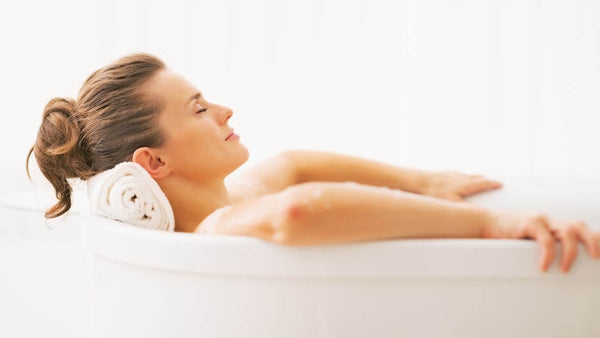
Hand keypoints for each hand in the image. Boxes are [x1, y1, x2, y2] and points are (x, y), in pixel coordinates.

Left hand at [420, 170, 502, 201]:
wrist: (418, 180)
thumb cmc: (434, 193)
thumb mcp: (451, 204)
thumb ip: (466, 209)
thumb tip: (479, 215)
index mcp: (466, 184)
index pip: (484, 183)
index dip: (493, 184)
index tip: (500, 184)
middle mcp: (461, 177)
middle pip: (477, 177)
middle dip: (485, 180)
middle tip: (491, 182)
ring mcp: (452, 174)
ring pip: (467, 175)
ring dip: (474, 178)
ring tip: (477, 180)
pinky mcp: (444, 173)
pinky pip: (456, 175)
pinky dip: (461, 178)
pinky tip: (457, 180)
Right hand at [483, 211, 599, 272]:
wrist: (484, 224)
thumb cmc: (506, 236)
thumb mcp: (529, 242)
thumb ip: (544, 248)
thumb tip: (556, 269)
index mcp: (553, 226)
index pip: (580, 230)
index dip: (594, 240)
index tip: (599, 255)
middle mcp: (550, 221)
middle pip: (580, 227)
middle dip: (592, 242)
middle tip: (595, 258)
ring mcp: (540, 220)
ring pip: (567, 232)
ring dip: (570, 252)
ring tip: (565, 269)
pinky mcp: (529, 223)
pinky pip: (546, 240)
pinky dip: (548, 254)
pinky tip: (543, 267)